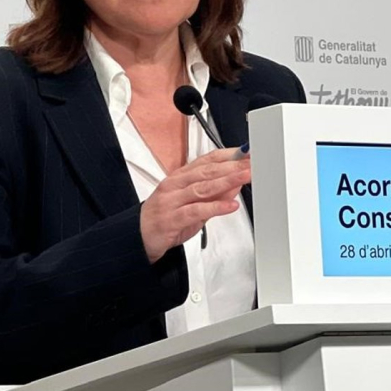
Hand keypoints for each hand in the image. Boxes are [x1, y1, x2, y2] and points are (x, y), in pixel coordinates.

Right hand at [139, 148, 250, 262]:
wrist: (139, 238)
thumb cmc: (166, 218)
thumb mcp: (193, 204)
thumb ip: (214, 194)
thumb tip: (236, 183)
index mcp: (181, 176)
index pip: (207, 160)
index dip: (229, 155)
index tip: (247, 153)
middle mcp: (176, 184)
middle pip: (207, 171)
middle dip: (232, 166)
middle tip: (251, 162)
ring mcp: (172, 200)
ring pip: (203, 187)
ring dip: (227, 180)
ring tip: (245, 176)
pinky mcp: (172, 218)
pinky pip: (196, 211)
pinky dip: (215, 207)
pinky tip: (230, 206)